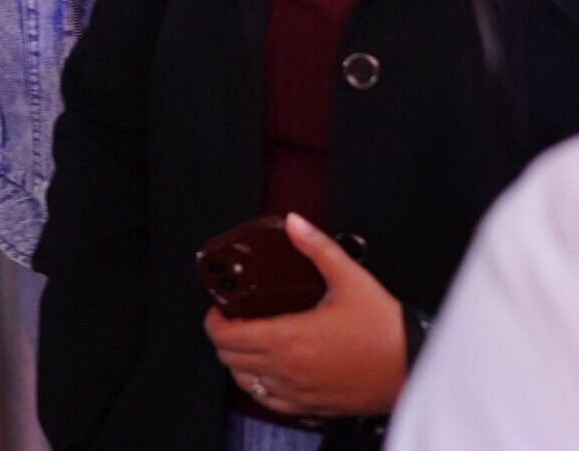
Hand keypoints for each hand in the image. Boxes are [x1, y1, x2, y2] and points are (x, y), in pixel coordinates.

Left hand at [204, 214, 406, 417]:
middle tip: (232, 319)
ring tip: (248, 342)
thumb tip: (293, 223)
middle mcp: (288, 370)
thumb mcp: (349, 276)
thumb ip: (316, 246)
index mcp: (289, 338)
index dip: (214, 322)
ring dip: (239, 364)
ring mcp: (300, 393)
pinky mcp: (314, 407)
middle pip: (231, 361)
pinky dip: (261, 388)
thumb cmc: (384, 328)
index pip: (228, 337)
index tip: (219, 308)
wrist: (415, 367)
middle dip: (224, 338)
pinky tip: (271, 371)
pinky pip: (272, 404)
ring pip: (247, 385)